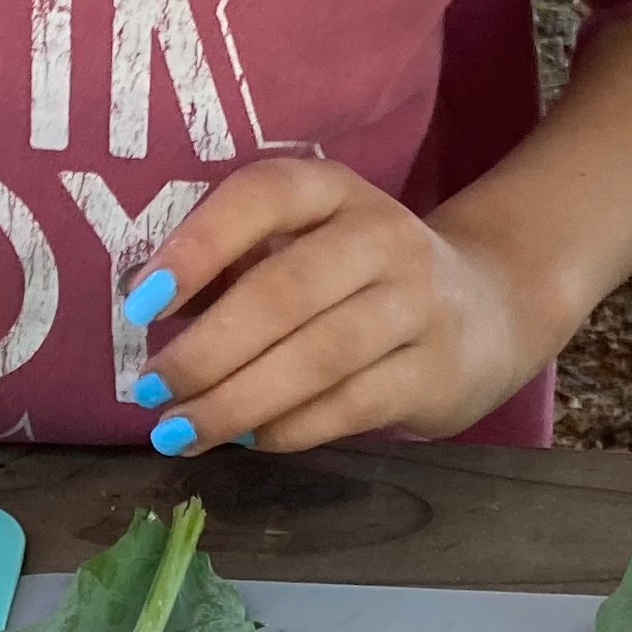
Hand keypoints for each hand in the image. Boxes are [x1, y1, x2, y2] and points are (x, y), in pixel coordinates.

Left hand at [122, 158, 565, 456]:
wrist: (491, 308)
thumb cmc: (359, 280)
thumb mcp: (304, 248)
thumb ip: (233, 271)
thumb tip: (150, 315)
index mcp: (334, 191)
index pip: (263, 197)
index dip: (198, 247)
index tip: (140, 303)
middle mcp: (382, 236)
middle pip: (284, 291)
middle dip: (206, 350)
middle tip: (150, 389)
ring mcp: (418, 304)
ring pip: (316, 357)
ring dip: (236, 401)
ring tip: (179, 430)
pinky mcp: (437, 371)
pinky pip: (349, 405)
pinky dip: (288, 428)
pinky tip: (246, 440)